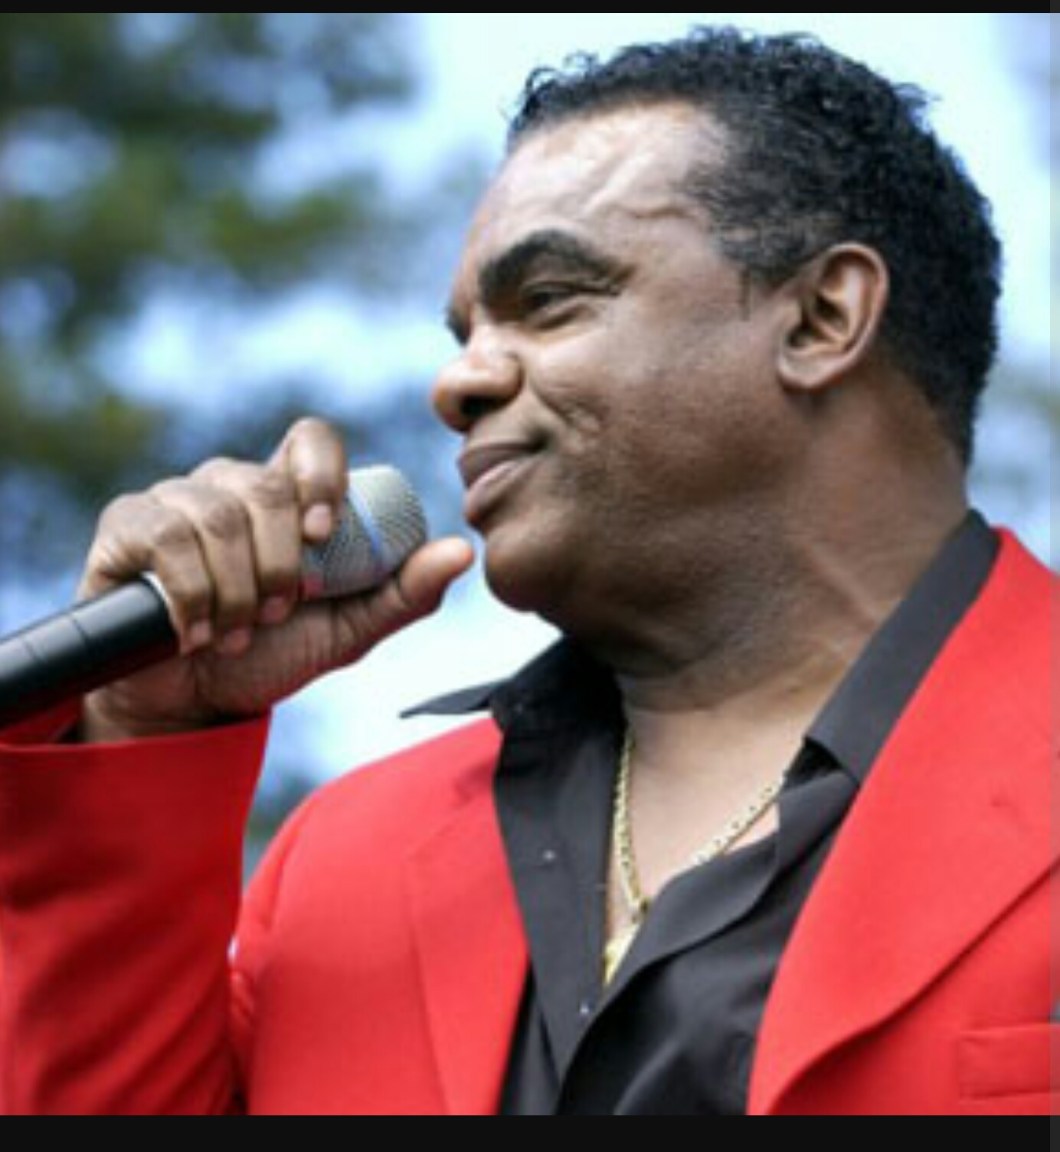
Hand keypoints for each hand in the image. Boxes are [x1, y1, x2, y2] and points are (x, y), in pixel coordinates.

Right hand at [78, 419, 474, 742]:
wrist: (196, 702)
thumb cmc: (273, 654)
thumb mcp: (348, 631)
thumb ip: (403, 594)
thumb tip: (461, 552)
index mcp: (289, 496)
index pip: (311, 440)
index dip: (320, 475)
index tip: (323, 534)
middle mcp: (232, 486)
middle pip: (263, 486)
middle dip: (278, 564)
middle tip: (278, 613)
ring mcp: (176, 499)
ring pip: (215, 513)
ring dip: (236, 589)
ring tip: (238, 633)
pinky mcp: (128, 525)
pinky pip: (165, 536)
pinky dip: (191, 596)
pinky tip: (195, 633)